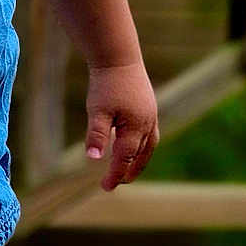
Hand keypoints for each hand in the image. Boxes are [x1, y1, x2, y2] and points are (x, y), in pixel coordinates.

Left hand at [84, 60, 159, 191]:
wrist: (119, 57)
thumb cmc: (106, 84)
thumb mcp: (97, 111)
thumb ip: (97, 135)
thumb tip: (93, 159)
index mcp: (136, 127)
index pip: (125, 159)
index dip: (116, 174)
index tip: (105, 188)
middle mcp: (148, 124)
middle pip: (140, 155)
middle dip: (129, 171)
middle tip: (116, 183)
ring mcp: (151, 115)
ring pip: (148, 145)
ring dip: (139, 159)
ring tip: (128, 170)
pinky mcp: (149, 107)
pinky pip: (149, 133)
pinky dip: (142, 145)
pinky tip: (132, 145)